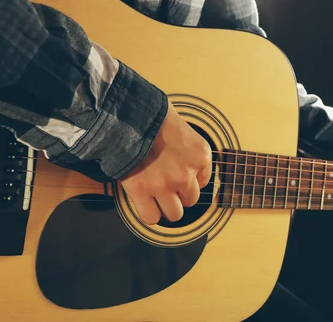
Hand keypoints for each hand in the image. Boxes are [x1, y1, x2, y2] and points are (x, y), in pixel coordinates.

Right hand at [120, 102, 211, 223]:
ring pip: (174, 214)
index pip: (203, 181)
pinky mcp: (142, 191)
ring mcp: (165, 184)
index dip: (189, 178)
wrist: (128, 114)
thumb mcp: (183, 128)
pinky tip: (144, 203)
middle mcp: (187, 173)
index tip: (178, 172)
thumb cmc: (153, 116)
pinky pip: (150, 217)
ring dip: (166, 207)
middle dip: (179, 194)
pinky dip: (148, 213)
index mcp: (201, 156)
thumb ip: (187, 149)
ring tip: (156, 196)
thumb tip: (182, 160)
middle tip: (166, 184)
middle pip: (190, 200)